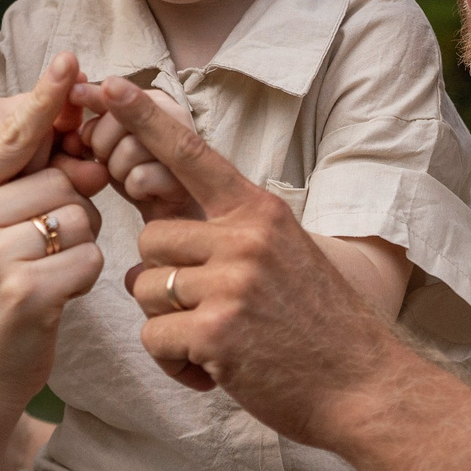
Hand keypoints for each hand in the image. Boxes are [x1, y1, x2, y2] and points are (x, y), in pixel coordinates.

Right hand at [0, 55, 107, 421]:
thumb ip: (19, 184)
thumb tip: (74, 137)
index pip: (8, 138)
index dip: (44, 99)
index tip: (69, 60)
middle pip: (60, 182)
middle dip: (72, 212)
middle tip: (43, 249)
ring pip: (78, 217)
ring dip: (80, 245)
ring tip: (46, 272)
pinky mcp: (20, 293)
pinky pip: (87, 258)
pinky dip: (84, 277)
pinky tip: (54, 297)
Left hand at [70, 80, 202, 221]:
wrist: (167, 209)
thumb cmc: (136, 168)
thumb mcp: (114, 135)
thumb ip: (99, 109)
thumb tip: (73, 87)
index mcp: (158, 101)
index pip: (116, 93)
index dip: (93, 102)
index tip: (77, 109)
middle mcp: (176, 116)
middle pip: (120, 122)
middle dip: (104, 146)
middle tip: (112, 158)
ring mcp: (184, 148)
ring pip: (128, 150)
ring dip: (119, 169)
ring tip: (131, 174)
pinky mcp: (184, 179)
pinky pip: (140, 178)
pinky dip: (133, 188)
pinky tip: (145, 190)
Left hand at [94, 76, 401, 444]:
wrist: (364, 386)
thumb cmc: (319, 327)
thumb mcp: (286, 255)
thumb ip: (234, 233)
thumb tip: (166, 227)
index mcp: (260, 211)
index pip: (192, 154)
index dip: (144, 120)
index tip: (106, 84)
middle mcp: (245, 237)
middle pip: (149, 239)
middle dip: (163, 279)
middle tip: (209, 312)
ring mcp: (231, 282)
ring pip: (144, 290)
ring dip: (168, 323)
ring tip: (218, 343)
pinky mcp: (216, 330)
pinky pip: (152, 338)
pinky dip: (174, 363)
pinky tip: (215, 371)